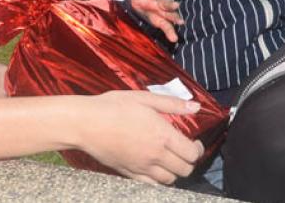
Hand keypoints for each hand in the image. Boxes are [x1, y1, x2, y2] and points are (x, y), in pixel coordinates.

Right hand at [77, 91, 203, 183]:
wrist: (86, 123)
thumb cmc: (113, 107)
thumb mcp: (144, 98)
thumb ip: (172, 104)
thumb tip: (196, 106)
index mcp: (162, 135)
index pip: (192, 153)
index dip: (198, 149)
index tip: (194, 141)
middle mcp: (155, 155)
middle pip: (185, 169)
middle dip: (189, 161)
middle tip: (184, 150)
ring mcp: (142, 167)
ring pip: (170, 180)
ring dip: (175, 171)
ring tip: (170, 158)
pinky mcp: (129, 174)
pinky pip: (152, 186)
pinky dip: (159, 180)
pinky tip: (155, 167)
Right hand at [130, 0, 182, 42]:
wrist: (141, 1)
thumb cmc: (153, 13)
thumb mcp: (160, 22)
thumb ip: (168, 30)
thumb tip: (175, 40)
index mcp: (164, 13)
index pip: (170, 17)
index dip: (175, 20)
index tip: (182, 22)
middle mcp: (159, 4)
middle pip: (165, 4)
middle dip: (170, 5)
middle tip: (176, 5)